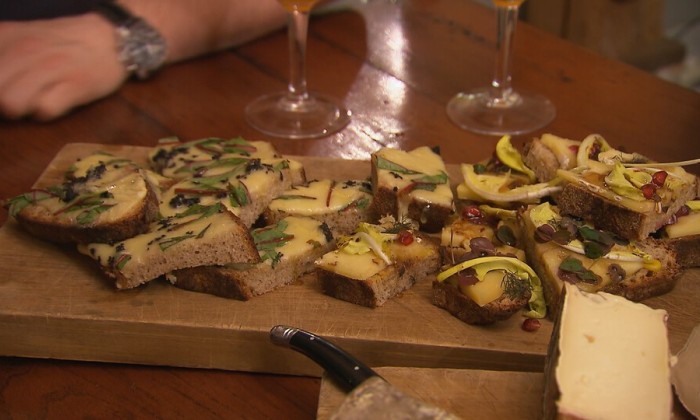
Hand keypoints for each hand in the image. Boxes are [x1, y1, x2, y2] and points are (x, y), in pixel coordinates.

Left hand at [0, 13, 126, 120]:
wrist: (110, 38)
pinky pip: (45, 110)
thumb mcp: (21, 37)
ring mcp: (51, 68)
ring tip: (36, 101)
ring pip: (12, 103)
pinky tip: (55, 102)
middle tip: (21, 98)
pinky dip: (46, 112)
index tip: (8, 87)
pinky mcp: (75, 85)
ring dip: (21, 109)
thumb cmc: (63, 42)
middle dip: (4, 103)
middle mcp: (24, 51)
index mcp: (6, 38)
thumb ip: (1, 52)